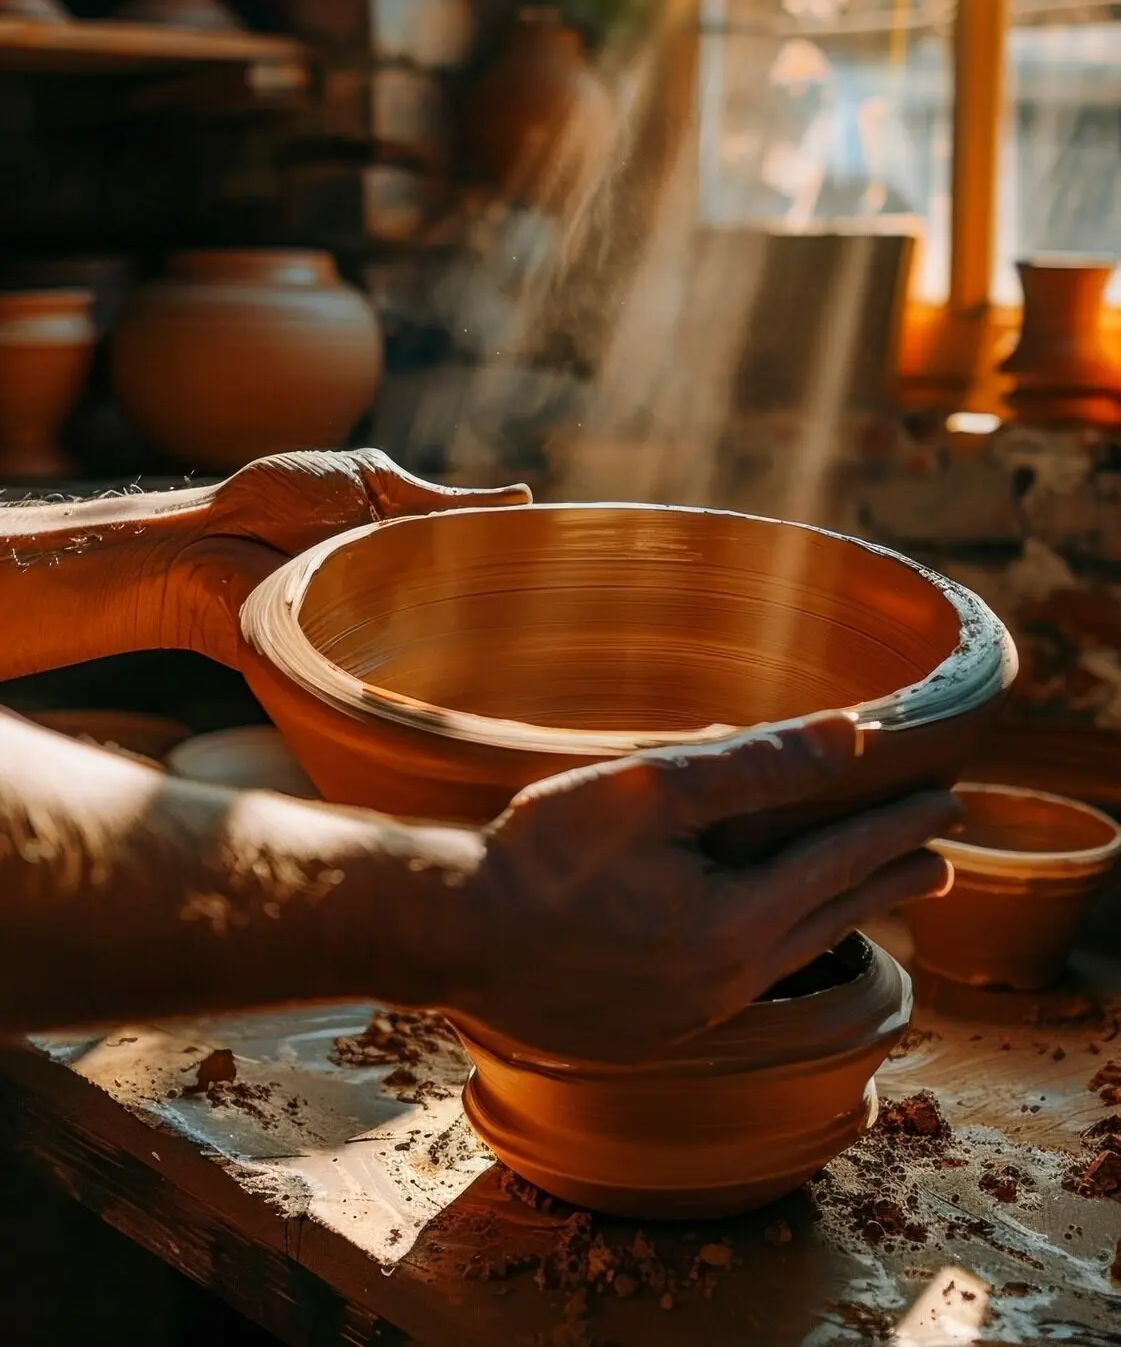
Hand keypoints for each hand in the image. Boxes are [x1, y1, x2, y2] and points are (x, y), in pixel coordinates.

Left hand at [162, 450, 530, 666]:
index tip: (574, 577)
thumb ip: (441, 502)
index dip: (523, 576)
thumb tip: (524, 498)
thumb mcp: (370, 484)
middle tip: (562, 617)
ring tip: (521, 646)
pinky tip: (460, 677)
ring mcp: (378, 643)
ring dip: (472, 645)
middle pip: (472, 615)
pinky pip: (400, 683)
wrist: (201, 544)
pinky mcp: (348, 674)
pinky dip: (426, 679)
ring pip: (445, 651)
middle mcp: (403, 603)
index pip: (481, 570)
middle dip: (511, 619)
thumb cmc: (275, 501)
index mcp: (412, 554)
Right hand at [452, 712, 956, 1060]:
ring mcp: (683, 1019)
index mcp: (732, 925)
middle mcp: (722, 985)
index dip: (894, 828)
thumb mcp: (649, 789)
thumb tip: (848, 739)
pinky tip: (760, 939)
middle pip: (828, 920)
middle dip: (886, 881)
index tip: (945, 803)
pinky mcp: (645, 1035)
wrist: (447, 936)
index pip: (838, 864)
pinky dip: (770, 952)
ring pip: (784, 959)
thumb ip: (754, 765)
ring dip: (830, 917)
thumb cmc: (540, 852)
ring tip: (863, 895)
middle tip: (940, 859)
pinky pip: (735, 990)